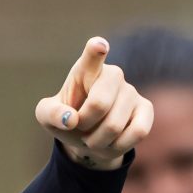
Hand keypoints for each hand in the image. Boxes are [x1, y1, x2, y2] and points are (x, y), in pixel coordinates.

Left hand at [38, 38, 154, 170]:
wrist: (87, 137)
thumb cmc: (67, 119)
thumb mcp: (46, 117)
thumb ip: (51, 114)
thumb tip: (70, 119)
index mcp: (86, 70)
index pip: (93, 55)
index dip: (96, 50)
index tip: (99, 46)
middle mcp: (112, 74)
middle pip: (99, 103)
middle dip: (84, 124)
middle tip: (80, 126)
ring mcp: (131, 90)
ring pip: (115, 125)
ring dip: (97, 141)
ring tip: (93, 137)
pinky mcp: (146, 108)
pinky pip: (138, 132)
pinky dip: (119, 145)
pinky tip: (112, 141)